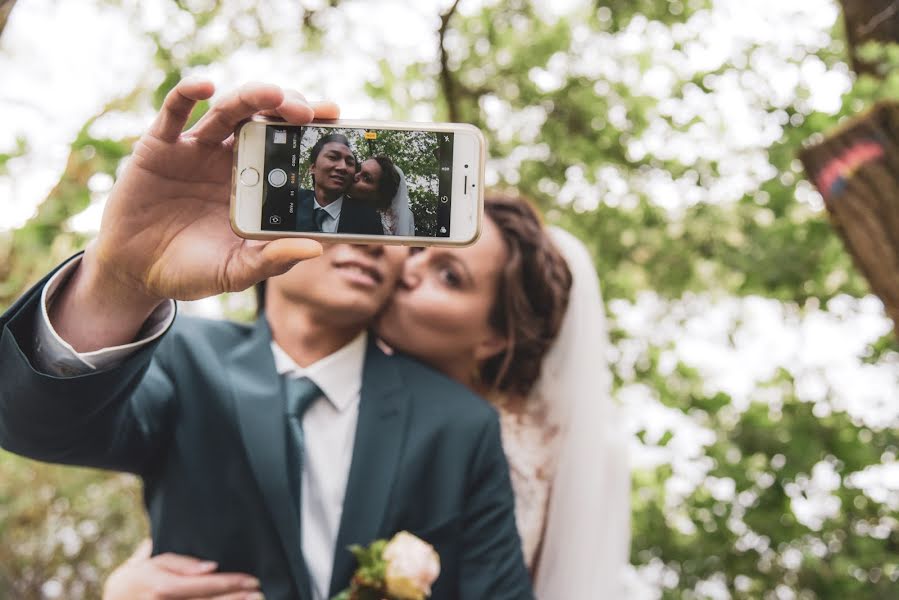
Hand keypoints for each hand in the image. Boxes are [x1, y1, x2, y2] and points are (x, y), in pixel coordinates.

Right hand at [88, 79, 332, 304]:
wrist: (136, 273)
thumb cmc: (193, 270)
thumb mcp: (237, 271)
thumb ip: (272, 260)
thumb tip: (316, 248)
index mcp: (256, 183)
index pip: (290, 148)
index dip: (313, 132)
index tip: (337, 122)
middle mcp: (230, 158)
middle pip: (265, 120)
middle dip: (290, 109)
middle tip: (310, 113)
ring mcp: (196, 149)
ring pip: (229, 110)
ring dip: (252, 97)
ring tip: (274, 95)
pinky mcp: (159, 147)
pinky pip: (173, 112)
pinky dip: (187, 93)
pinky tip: (205, 86)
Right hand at [103, 539, 262, 599]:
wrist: (115, 599)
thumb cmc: (137, 577)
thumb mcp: (152, 563)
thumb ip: (180, 563)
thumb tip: (210, 566)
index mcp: (162, 586)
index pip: (203, 585)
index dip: (229, 583)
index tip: (251, 580)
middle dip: (235, 598)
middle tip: (259, 593)